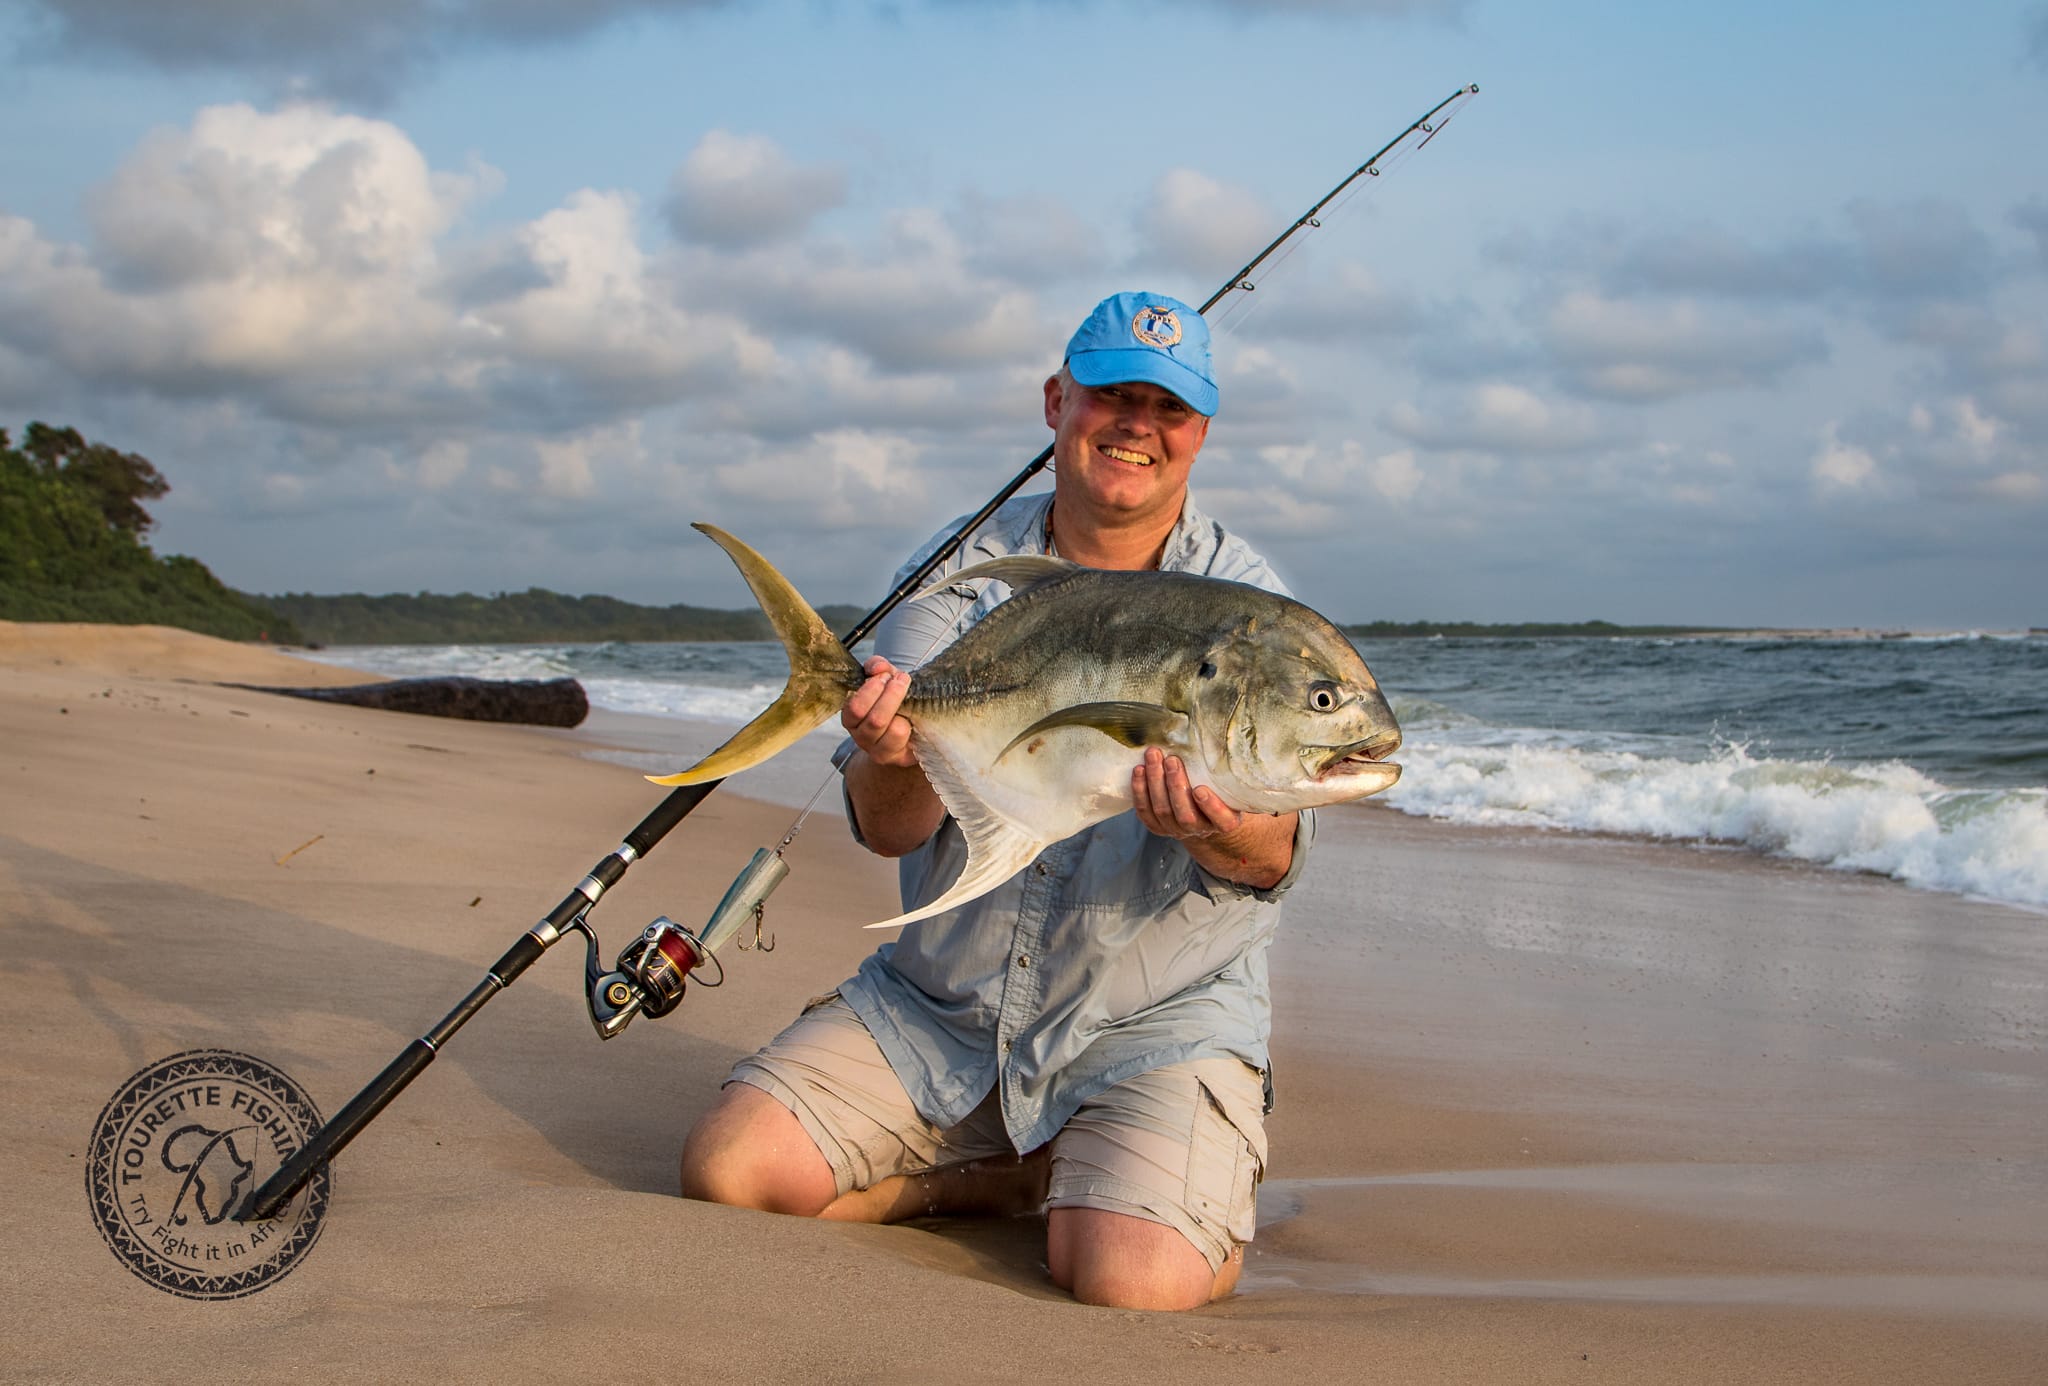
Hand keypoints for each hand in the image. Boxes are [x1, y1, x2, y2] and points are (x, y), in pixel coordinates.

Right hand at [841, 655, 917, 769]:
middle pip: (876, 720)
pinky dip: (914, 725)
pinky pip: (910, 741)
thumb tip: (878, 667)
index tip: (886, 675)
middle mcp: (861, 738)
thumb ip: (878, 667)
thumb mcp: (884, 679)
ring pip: (895, 730)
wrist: (906, 727)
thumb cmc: (891, 701)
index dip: (871, 689)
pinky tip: (913, 718)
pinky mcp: (899, 759)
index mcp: (851, 719)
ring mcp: (880, 751)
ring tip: (910, 699)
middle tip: (903, 680)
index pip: (855, 708)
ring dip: (905, 711)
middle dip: (892, 696)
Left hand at [1130, 746, 1243, 840]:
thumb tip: (1217, 745)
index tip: (1200, 789)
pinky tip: (1139, 770)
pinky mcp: (1157, 826)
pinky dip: (1140, 790)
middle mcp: (1199, 829)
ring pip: (1162, 810)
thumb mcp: (1229, 786)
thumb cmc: (1218, 791)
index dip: (1211, 806)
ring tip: (1153, 757)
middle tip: (1171, 760)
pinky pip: (1145, 811)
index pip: (1222, 820)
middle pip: (1185, 814)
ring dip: (1155, 782)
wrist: (1201, 812)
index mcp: (1225, 822)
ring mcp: (1176, 830)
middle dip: (1176, 786)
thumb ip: (1225, 775)